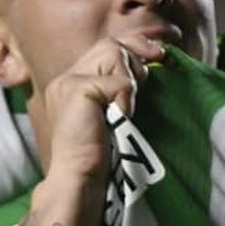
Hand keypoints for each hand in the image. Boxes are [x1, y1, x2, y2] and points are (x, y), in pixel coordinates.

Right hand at [33, 38, 160, 225]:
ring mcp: (68, 83)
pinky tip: (124, 115)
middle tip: (153, 72)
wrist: (79, 181)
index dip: (133, 48)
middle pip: (109, 44)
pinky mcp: (76, 90)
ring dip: (131, 77)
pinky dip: (127, 95)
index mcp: (72, 85)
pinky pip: (116, 79)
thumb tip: (150, 66)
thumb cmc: (101, 158)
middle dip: (137, 54)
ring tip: (128, 105)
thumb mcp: (112, 116)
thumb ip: (119, 92)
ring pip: (112, 52)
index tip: (158, 56)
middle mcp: (66, 79)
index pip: (104, 49)